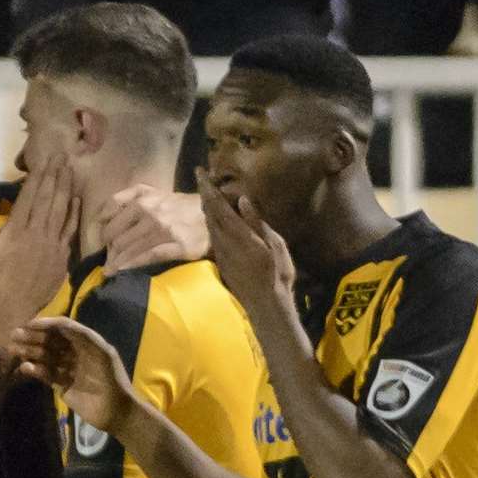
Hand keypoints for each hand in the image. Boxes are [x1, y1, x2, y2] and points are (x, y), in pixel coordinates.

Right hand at [0, 154, 79, 348]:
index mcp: (14, 231)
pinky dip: (73, 214)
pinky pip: (69, 231)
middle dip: (54, 175)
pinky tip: (76, 199)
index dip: (37, 176)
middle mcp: (35, 233)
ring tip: (69, 169)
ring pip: (60, 210)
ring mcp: (51, 245)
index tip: (44, 160)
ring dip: (65, 188)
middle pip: (47, 198)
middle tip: (61, 156)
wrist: (9, 311)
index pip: (28, 196)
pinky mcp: (61, 258)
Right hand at [12, 316, 133, 432]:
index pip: (63, 328)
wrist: (116, 411)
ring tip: (14, 349)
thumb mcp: (102, 353)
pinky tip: (25, 367)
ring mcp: (68, 370)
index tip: (30, 324)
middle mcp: (76, 353)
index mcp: (86, 343)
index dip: (47, 324)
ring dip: (30, 352)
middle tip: (14, 335)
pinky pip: (46, 375)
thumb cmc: (113, 379)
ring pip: (46, 357)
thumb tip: (60, 322)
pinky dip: (35, 371)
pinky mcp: (62, 386)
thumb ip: (83, 336)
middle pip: (51, 341)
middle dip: (34, 337)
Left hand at [101, 185, 207, 274]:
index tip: (101, 240)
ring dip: (116, 261)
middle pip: (116, 234)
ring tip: (108, 271)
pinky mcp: (176, 246)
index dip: (102, 229)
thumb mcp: (153, 192)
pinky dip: (132, 265)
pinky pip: (148, 257)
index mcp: (143, 198)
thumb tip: (102, 215)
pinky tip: (122, 271)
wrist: (211, 214)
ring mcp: (163, 229)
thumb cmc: (178, 205)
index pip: (110, 213)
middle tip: (108, 259)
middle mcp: (150, 212)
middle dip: (109, 249)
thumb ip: (128, 197)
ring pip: (129, 247)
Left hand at [194, 168, 294, 309]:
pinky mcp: (221, 261)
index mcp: (239, 234)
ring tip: (205, 193)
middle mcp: (224, 242)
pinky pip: (211, 235)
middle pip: (209, 213)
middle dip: (204, 194)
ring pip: (208, 224)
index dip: (208, 188)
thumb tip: (242, 200)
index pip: (219, 206)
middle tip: (200, 177)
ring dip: (206, 207)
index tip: (200, 172)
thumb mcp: (274, 245)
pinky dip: (210, 221)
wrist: (265, 305)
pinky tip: (212, 218)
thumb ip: (256, 222)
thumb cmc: (277, 274)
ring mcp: (220, 253)